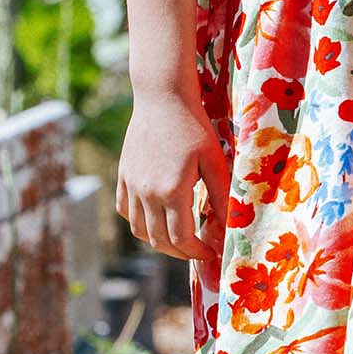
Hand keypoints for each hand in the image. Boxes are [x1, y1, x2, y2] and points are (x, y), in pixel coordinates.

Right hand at [116, 88, 230, 262]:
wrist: (162, 99)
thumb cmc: (194, 127)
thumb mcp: (215, 161)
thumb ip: (221, 196)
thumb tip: (229, 227)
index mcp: (172, 191)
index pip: (181, 238)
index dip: (196, 253)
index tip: (210, 254)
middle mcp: (147, 193)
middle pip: (159, 240)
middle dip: (180, 253)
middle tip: (197, 252)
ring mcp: (131, 185)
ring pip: (139, 230)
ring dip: (158, 241)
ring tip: (178, 240)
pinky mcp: (123, 176)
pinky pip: (125, 211)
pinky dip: (139, 223)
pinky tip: (155, 219)